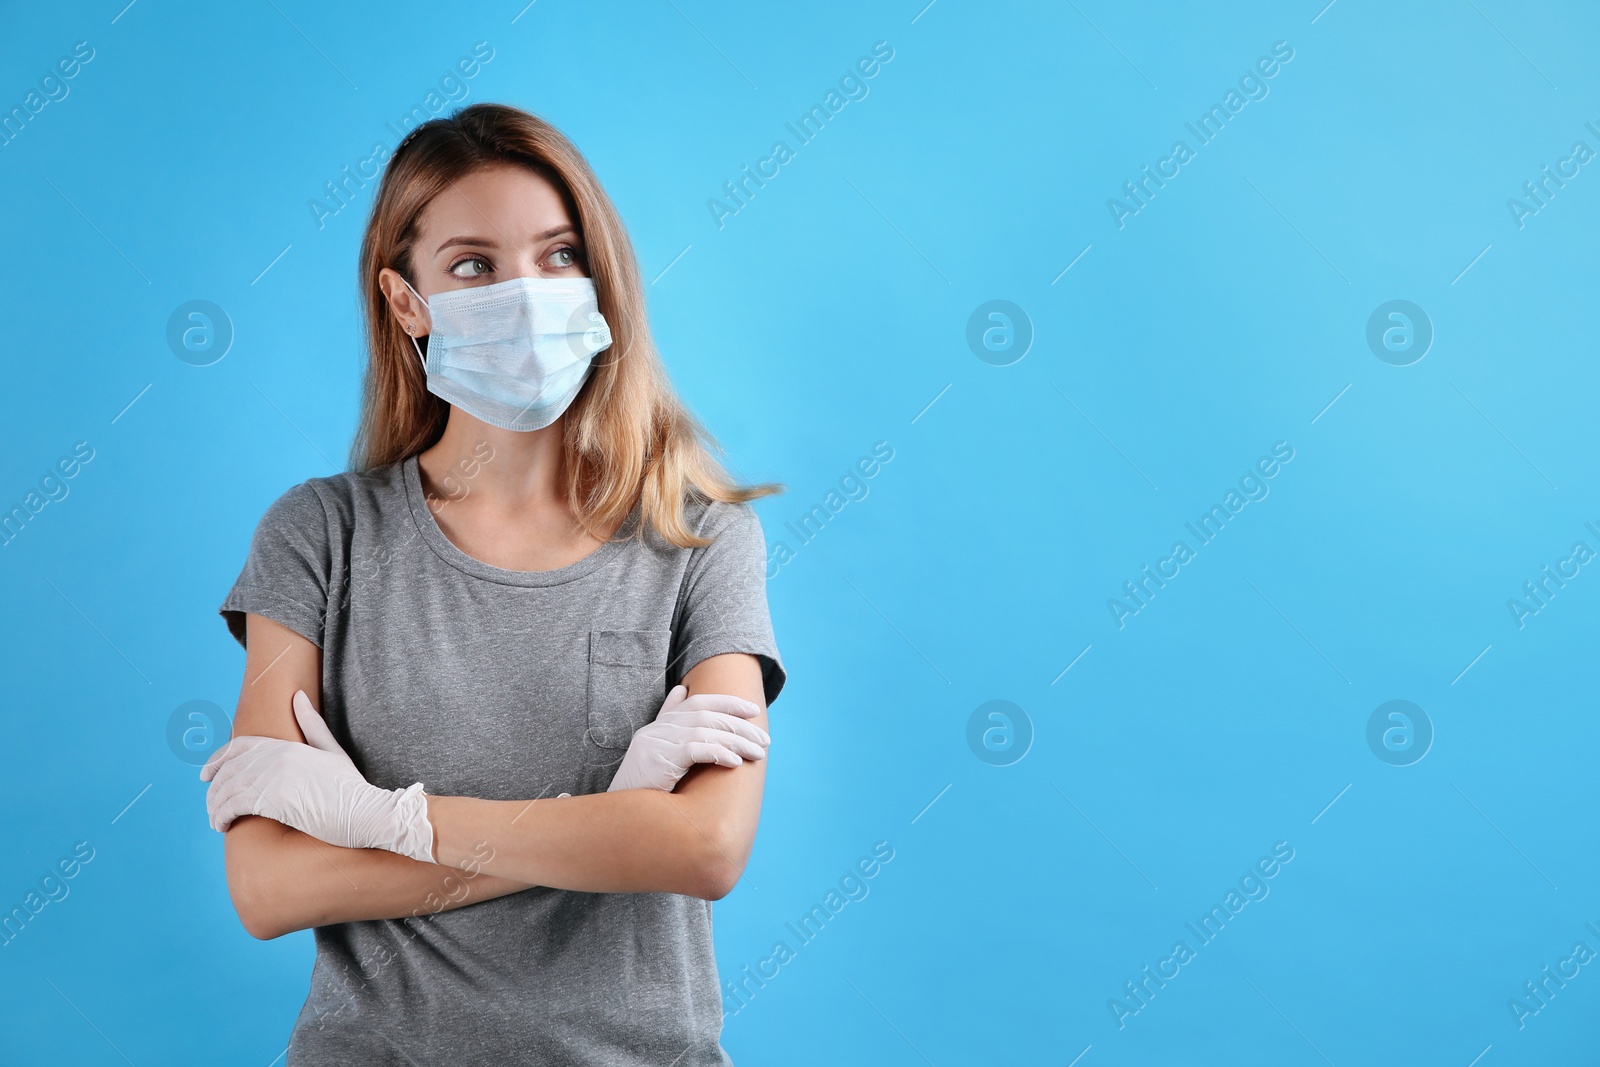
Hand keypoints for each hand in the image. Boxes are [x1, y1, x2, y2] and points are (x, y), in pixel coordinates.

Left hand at [200, 690, 435, 863]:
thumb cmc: (352, 786)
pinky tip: (223, 825)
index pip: (240, 746)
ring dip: (216, 806)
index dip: (218, 759)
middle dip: (215, 789)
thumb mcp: (332, 751)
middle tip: (212, 806)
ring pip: (228, 788)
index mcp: (288, 746)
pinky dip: (222, 815)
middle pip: (230, 770)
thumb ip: (312, 725)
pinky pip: (235, 805)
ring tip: (216, 820)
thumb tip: (297, 696)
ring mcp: (276, 779)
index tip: (206, 775)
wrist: (368, 812)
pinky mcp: (275, 801)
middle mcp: (278, 758)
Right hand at [607, 684, 769, 792]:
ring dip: (737, 741)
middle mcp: (658, 729)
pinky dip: (720, 753)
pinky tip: (736, 762)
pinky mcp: (661, 760)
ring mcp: (657, 742)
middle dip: (741, 725)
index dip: (727, 702)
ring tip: (758, 752)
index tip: (753, 709)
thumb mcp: (656, 751)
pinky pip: (697, 750)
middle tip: (765, 739)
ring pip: (707, 731)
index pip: (698, 702)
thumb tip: (682, 689)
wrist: (620, 814)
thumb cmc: (643, 787)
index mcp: (660, 725)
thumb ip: (670, 723)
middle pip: (707, 716)